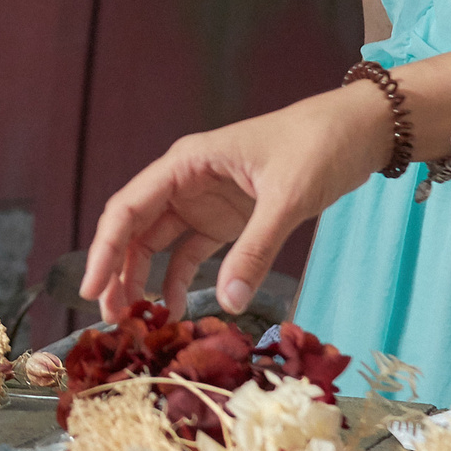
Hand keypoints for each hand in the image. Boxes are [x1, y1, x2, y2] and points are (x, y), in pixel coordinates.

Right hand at [82, 82, 392, 321]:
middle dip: (118, 271)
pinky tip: (177, 308)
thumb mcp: (287, 197)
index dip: (105, 249)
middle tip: (111, 317)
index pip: (129, 208)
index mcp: (186, 164)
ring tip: (136, 319)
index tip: (92, 288)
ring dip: (144, 279)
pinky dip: (181, 280)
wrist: (358, 131)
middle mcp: (186, 182)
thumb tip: (227, 302)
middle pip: (136, 230)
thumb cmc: (318, 146)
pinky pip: (192, 254)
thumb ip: (256, 249)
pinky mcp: (228, 220)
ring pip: (158, 245)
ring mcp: (205, 202)